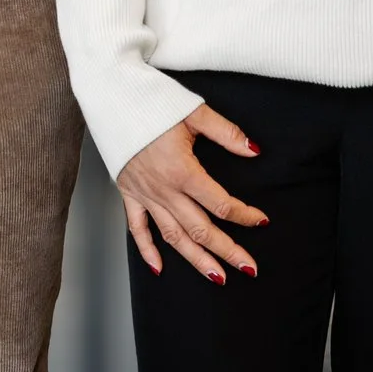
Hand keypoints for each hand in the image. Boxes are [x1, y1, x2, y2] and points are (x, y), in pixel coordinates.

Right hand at [115, 104, 266, 283]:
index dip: (244, 215)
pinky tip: (159, 268)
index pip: (220, 204)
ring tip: (217, 277)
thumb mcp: (194, 112)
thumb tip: (254, 150)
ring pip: (173, 236)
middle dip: (227, 251)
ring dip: (196, 259)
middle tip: (249, 268)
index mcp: (182, 170)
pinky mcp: (128, 192)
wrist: (111, 95)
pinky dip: (147, 251)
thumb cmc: (151, 100)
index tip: (261, 220)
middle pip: (200, 229)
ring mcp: (144, 194)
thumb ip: (226, 133)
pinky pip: (137, 228)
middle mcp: (163, 189)